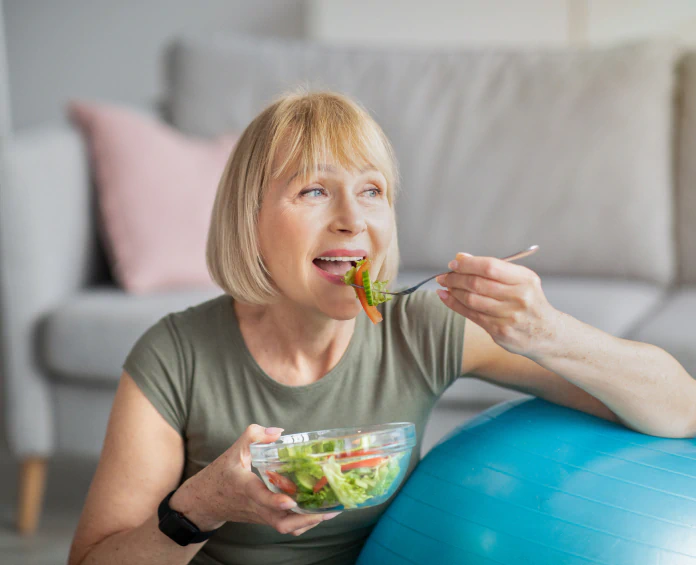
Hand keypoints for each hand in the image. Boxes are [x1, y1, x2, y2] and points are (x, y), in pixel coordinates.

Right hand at [170, 425, 340, 535]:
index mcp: (244, 488)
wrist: (205, 502)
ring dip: (309, 522)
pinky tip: (318, 511)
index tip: (290, 500)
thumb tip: (279, 431)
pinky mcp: (265, 519)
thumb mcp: (233, 450)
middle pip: (280, 522)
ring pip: (286, 527)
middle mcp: (255, 506)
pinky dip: (303, 523)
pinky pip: (285, 526)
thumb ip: (254, 435)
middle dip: (305, 519)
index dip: (275, 501)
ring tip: (331, 511)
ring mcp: (261, 516)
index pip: (260, 498)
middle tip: (328, 509)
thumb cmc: (221, 474)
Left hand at [436, 252, 559, 356]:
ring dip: (453, 291)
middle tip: (444, 275)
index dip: (468, 264)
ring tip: (445, 285)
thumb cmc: (529, 301)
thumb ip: (493, 269)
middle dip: (455, 278)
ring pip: (471, 300)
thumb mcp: (521, 280)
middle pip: (478, 284)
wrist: (547, 333)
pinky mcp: (500, 331)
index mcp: (525, 280)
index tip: (454, 263)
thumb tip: (462, 258)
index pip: (490, 267)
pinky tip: (446, 297)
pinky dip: (454, 305)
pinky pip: (471, 315)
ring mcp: (509, 316)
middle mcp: (519, 297)